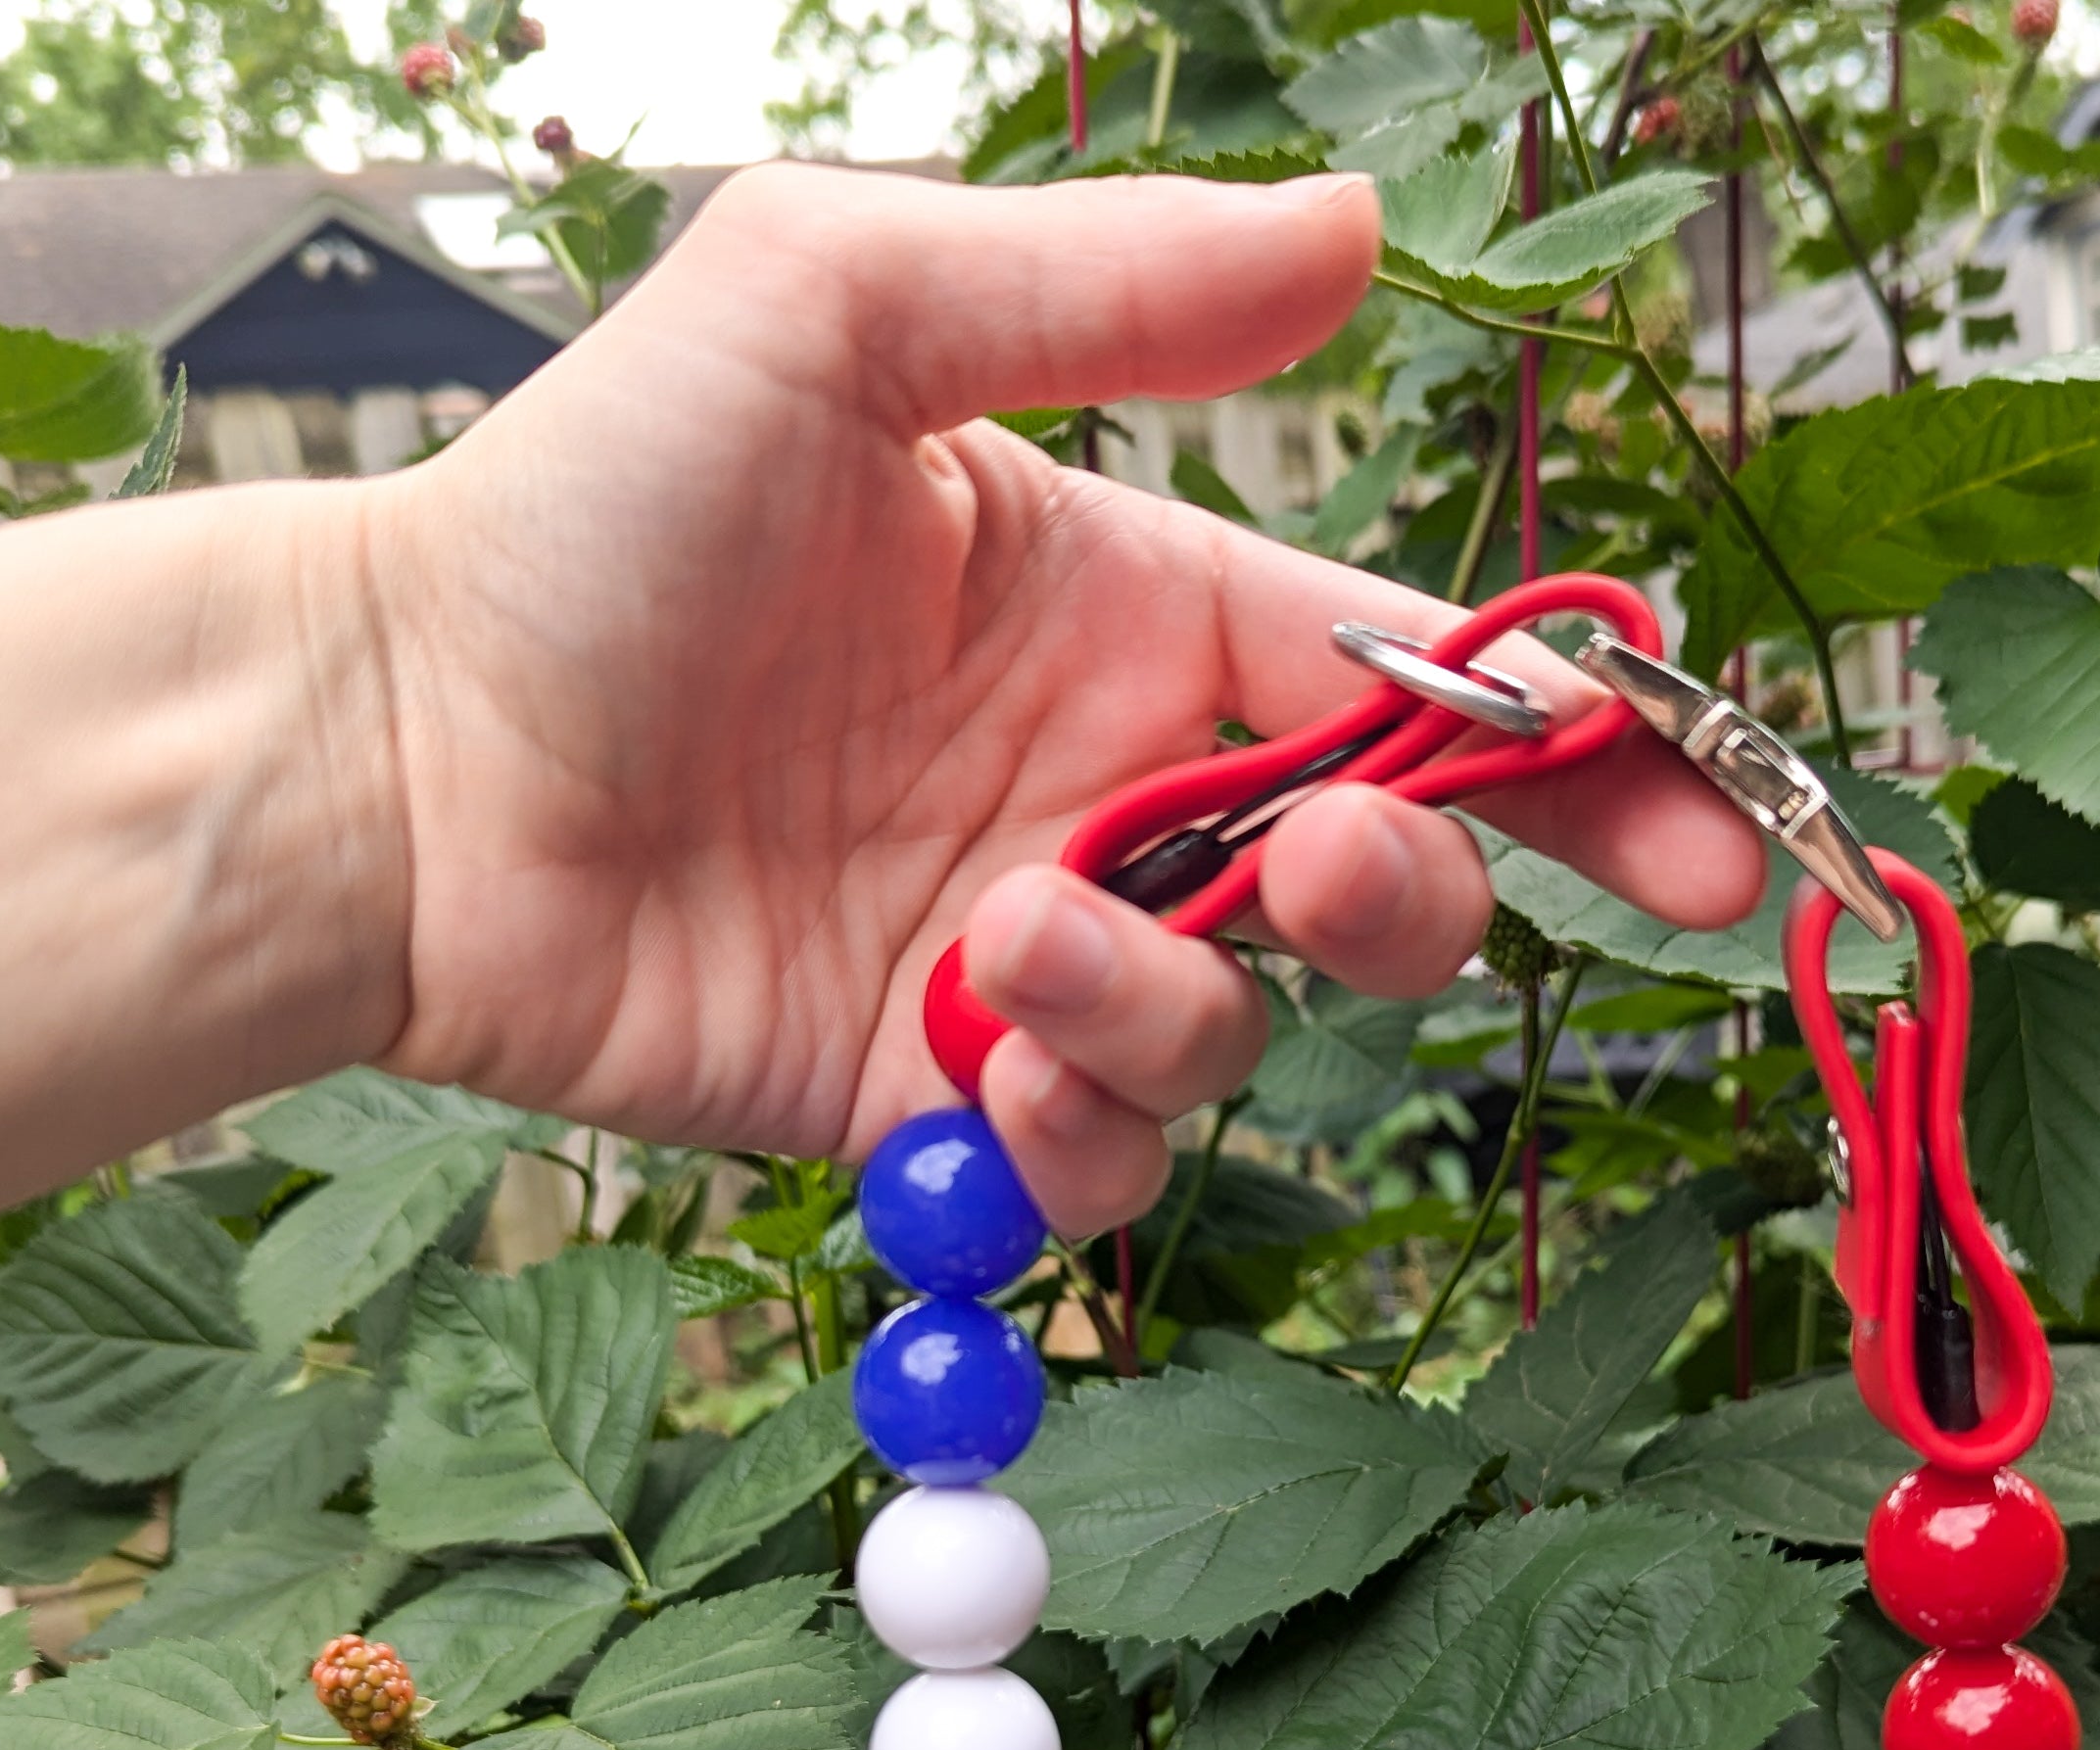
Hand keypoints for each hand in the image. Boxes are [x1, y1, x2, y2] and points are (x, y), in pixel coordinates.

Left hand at [363, 165, 1760, 1232]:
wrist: (394, 751)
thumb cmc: (593, 506)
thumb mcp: (834, 308)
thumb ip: (1101, 288)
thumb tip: (1358, 234)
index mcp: (1126, 609)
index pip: (1402, 692)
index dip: (1571, 767)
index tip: (1704, 839)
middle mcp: (1102, 796)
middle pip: (1367, 898)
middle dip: (1400, 904)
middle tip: (1321, 876)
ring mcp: (1018, 965)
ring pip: (1227, 1048)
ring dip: (1170, 1012)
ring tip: (1006, 938)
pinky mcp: (927, 1102)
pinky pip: (1083, 1166)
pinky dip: (1071, 1137)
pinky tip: (972, 1053)